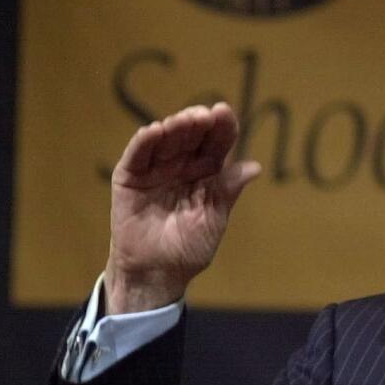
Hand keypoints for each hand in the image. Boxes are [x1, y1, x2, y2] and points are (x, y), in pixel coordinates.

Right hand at [103, 103, 260, 313]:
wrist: (157, 272)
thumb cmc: (188, 248)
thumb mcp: (213, 218)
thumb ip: (228, 191)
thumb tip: (255, 167)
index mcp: (206, 174)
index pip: (216, 144)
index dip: (222, 127)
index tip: (224, 111)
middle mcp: (182, 166)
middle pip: (191, 136)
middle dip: (198, 123)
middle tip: (204, 114)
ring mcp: (155, 169)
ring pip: (165, 140)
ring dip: (174, 127)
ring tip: (183, 120)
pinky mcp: (130, 177)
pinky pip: (137, 155)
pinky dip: (144, 142)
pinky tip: (154, 130)